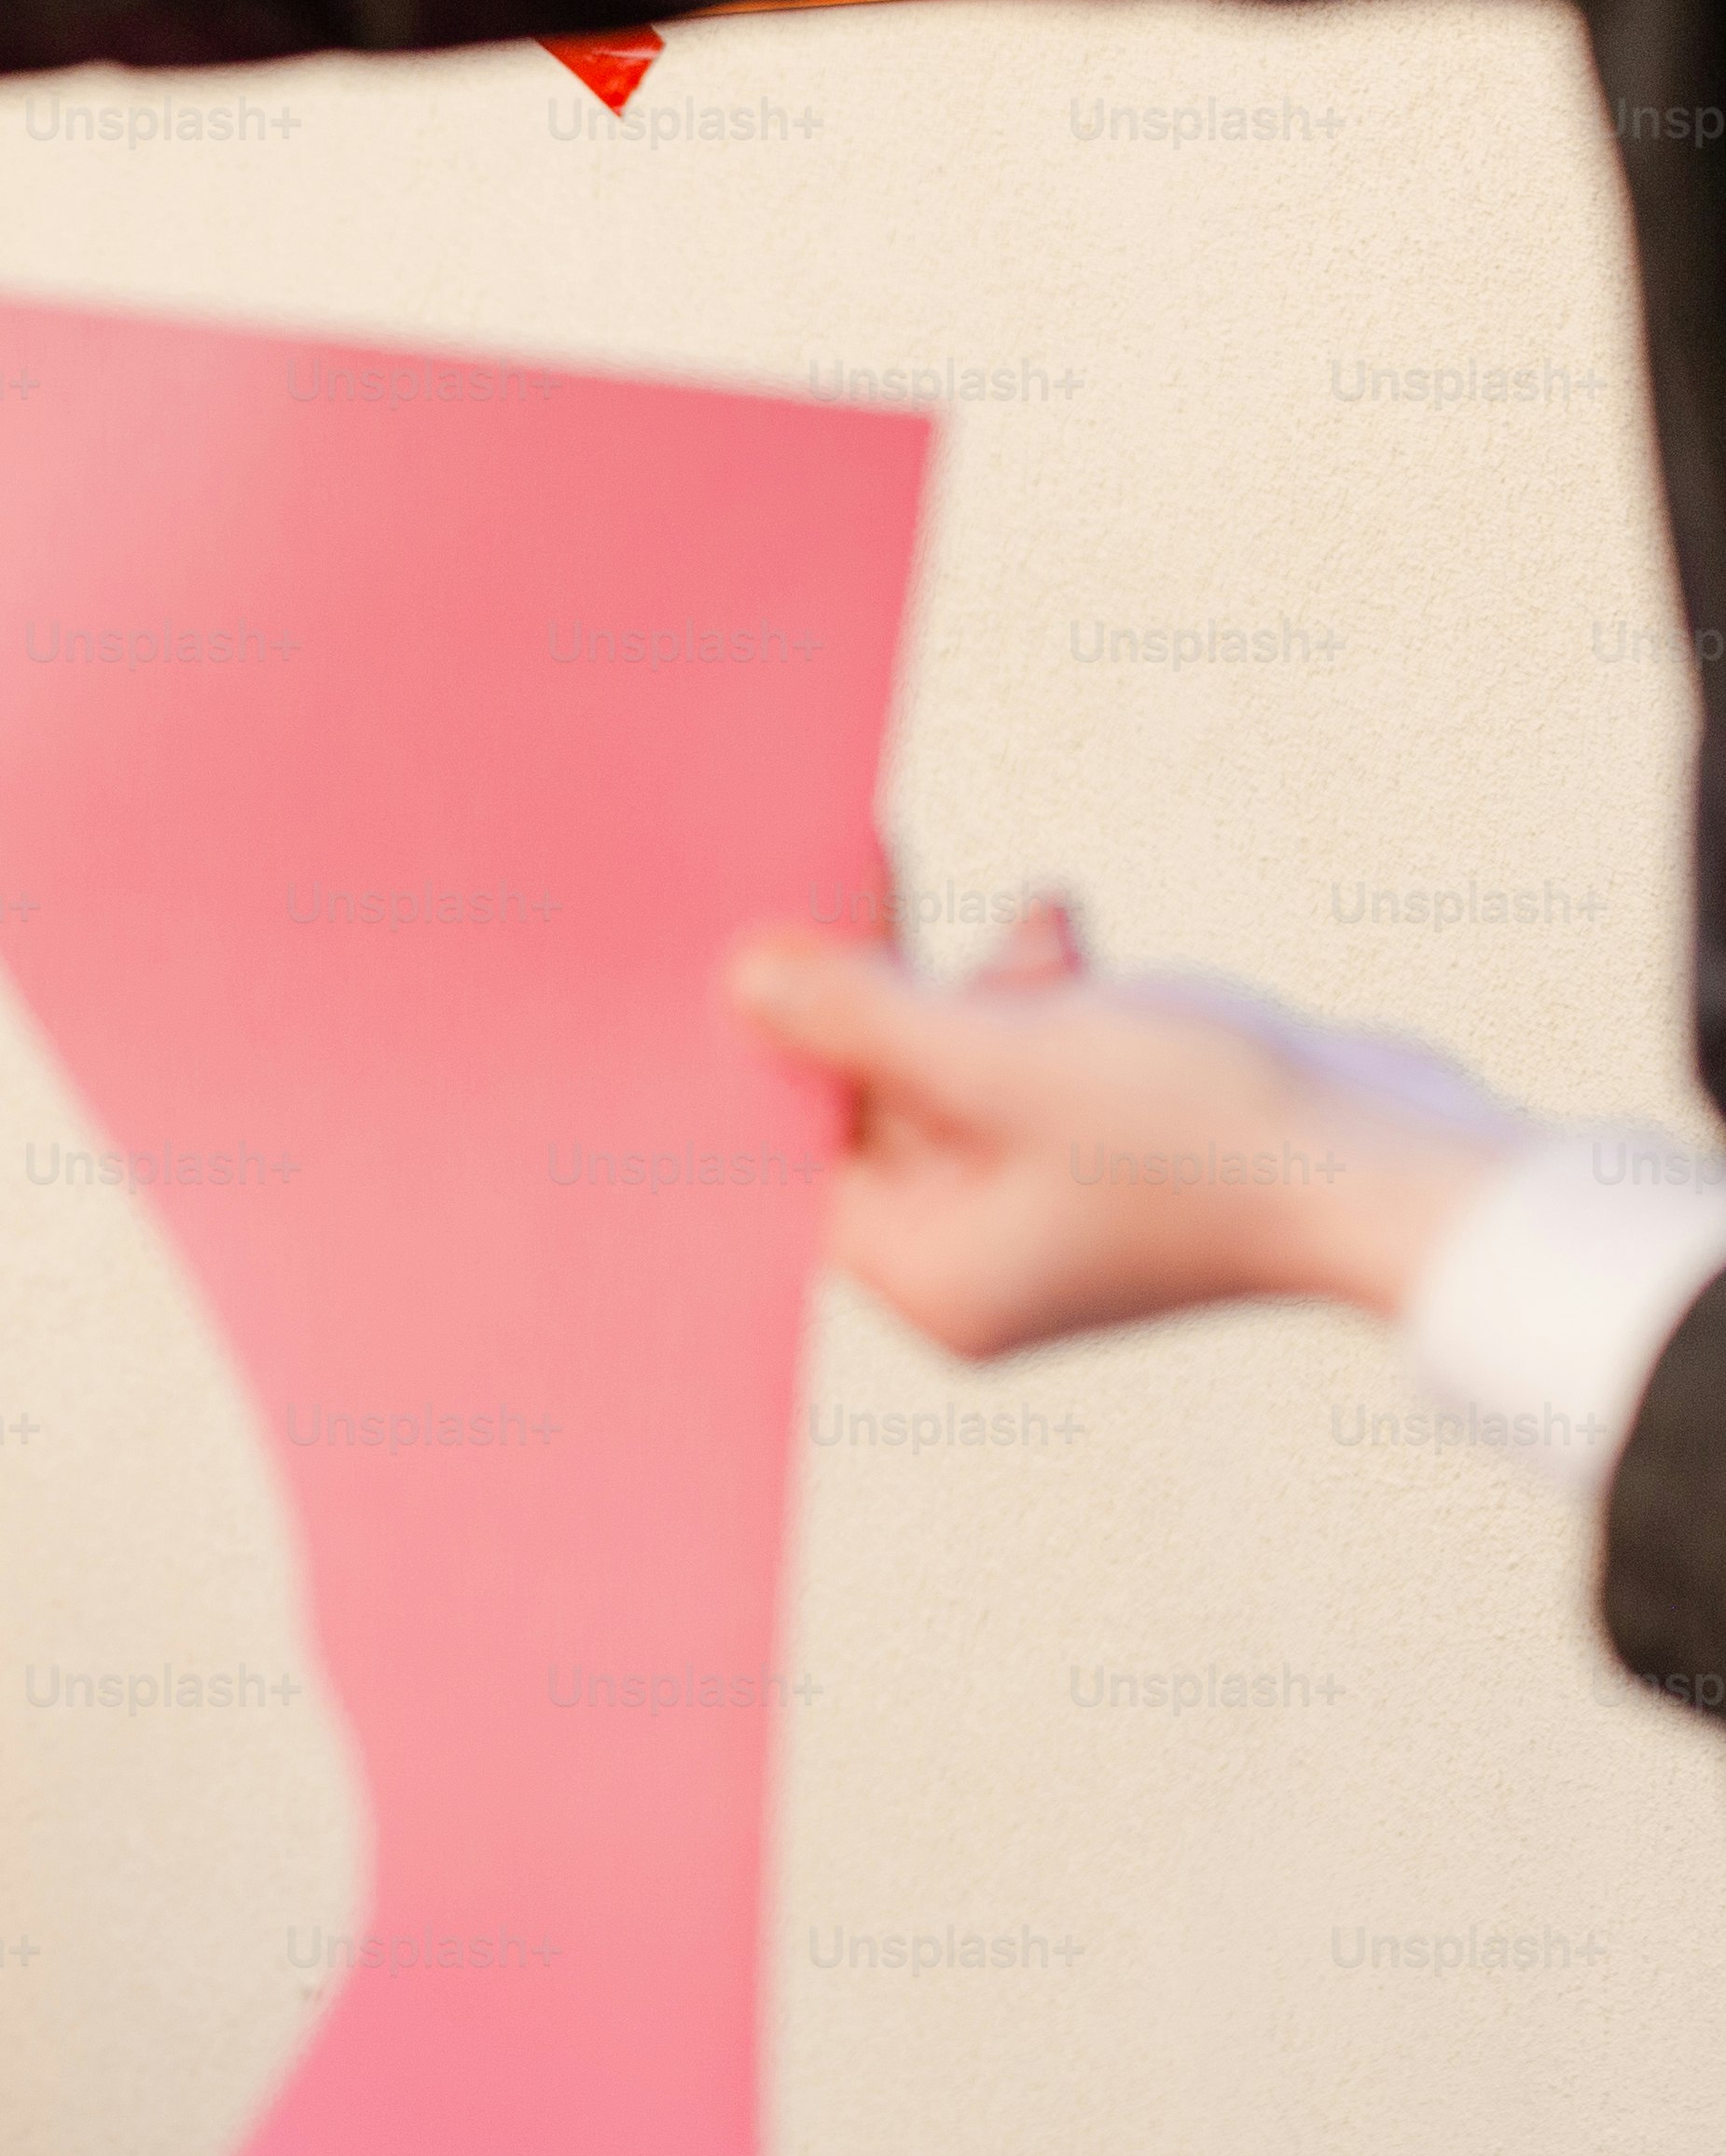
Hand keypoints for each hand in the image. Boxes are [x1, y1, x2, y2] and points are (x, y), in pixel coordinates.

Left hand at [726, 898, 1524, 1355]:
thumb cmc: (1207, 1132)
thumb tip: (748, 980)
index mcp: (933, 1277)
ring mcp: (1054, 1211)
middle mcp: (981, 1261)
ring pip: (961, 1070)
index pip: (804, 1155)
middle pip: (878, 1106)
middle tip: (861, 878)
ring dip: (982, 983)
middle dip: (891, 995)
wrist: (1407, 1157)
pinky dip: (1046, 995)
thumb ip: (865, 1021)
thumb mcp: (1004, 1057)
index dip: (781, 1043)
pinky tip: (1066, 926)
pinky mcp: (1120, 1157)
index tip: (769, 937)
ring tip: (1046, 932)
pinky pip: (1038, 1066)